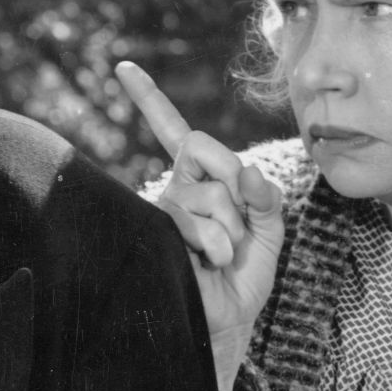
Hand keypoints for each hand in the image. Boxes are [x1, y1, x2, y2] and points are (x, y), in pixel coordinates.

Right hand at [122, 59, 283, 390]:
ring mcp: (164, 210)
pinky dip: (217, 243)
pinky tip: (210, 262)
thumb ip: (267, 198)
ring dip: (230, 228)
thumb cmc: (244, 278)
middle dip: (234, 182)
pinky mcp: (156, 234)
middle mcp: (176, 188)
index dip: (148, 99)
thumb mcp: (269, 233)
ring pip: (206, 191)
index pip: (174, 131)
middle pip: (201, 148)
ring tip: (223, 256)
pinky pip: (193, 220)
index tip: (122, 68)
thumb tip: (250, 172)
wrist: (227, 322)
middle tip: (238, 223)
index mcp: (203, 180)